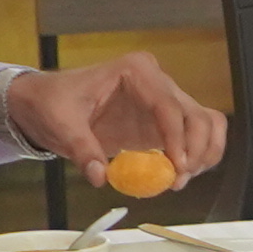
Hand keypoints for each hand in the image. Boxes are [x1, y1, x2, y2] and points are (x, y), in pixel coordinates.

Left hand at [0, 51, 230, 181]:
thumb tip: (99, 174)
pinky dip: (196, 157)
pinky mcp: (164, 123)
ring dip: (203, 154)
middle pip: (196, 114)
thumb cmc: (54, 102)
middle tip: (177, 179)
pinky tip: (178, 175)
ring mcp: (164, 102)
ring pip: (206, 124)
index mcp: (135, 72)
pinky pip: (196, 137)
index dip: (178, 137)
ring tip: (180, 180)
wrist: (46, 103)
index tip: (176, 166)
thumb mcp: (61, 123)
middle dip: (195, 150)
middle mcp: (157, 83)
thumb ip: (82, 148)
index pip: (168, 104)